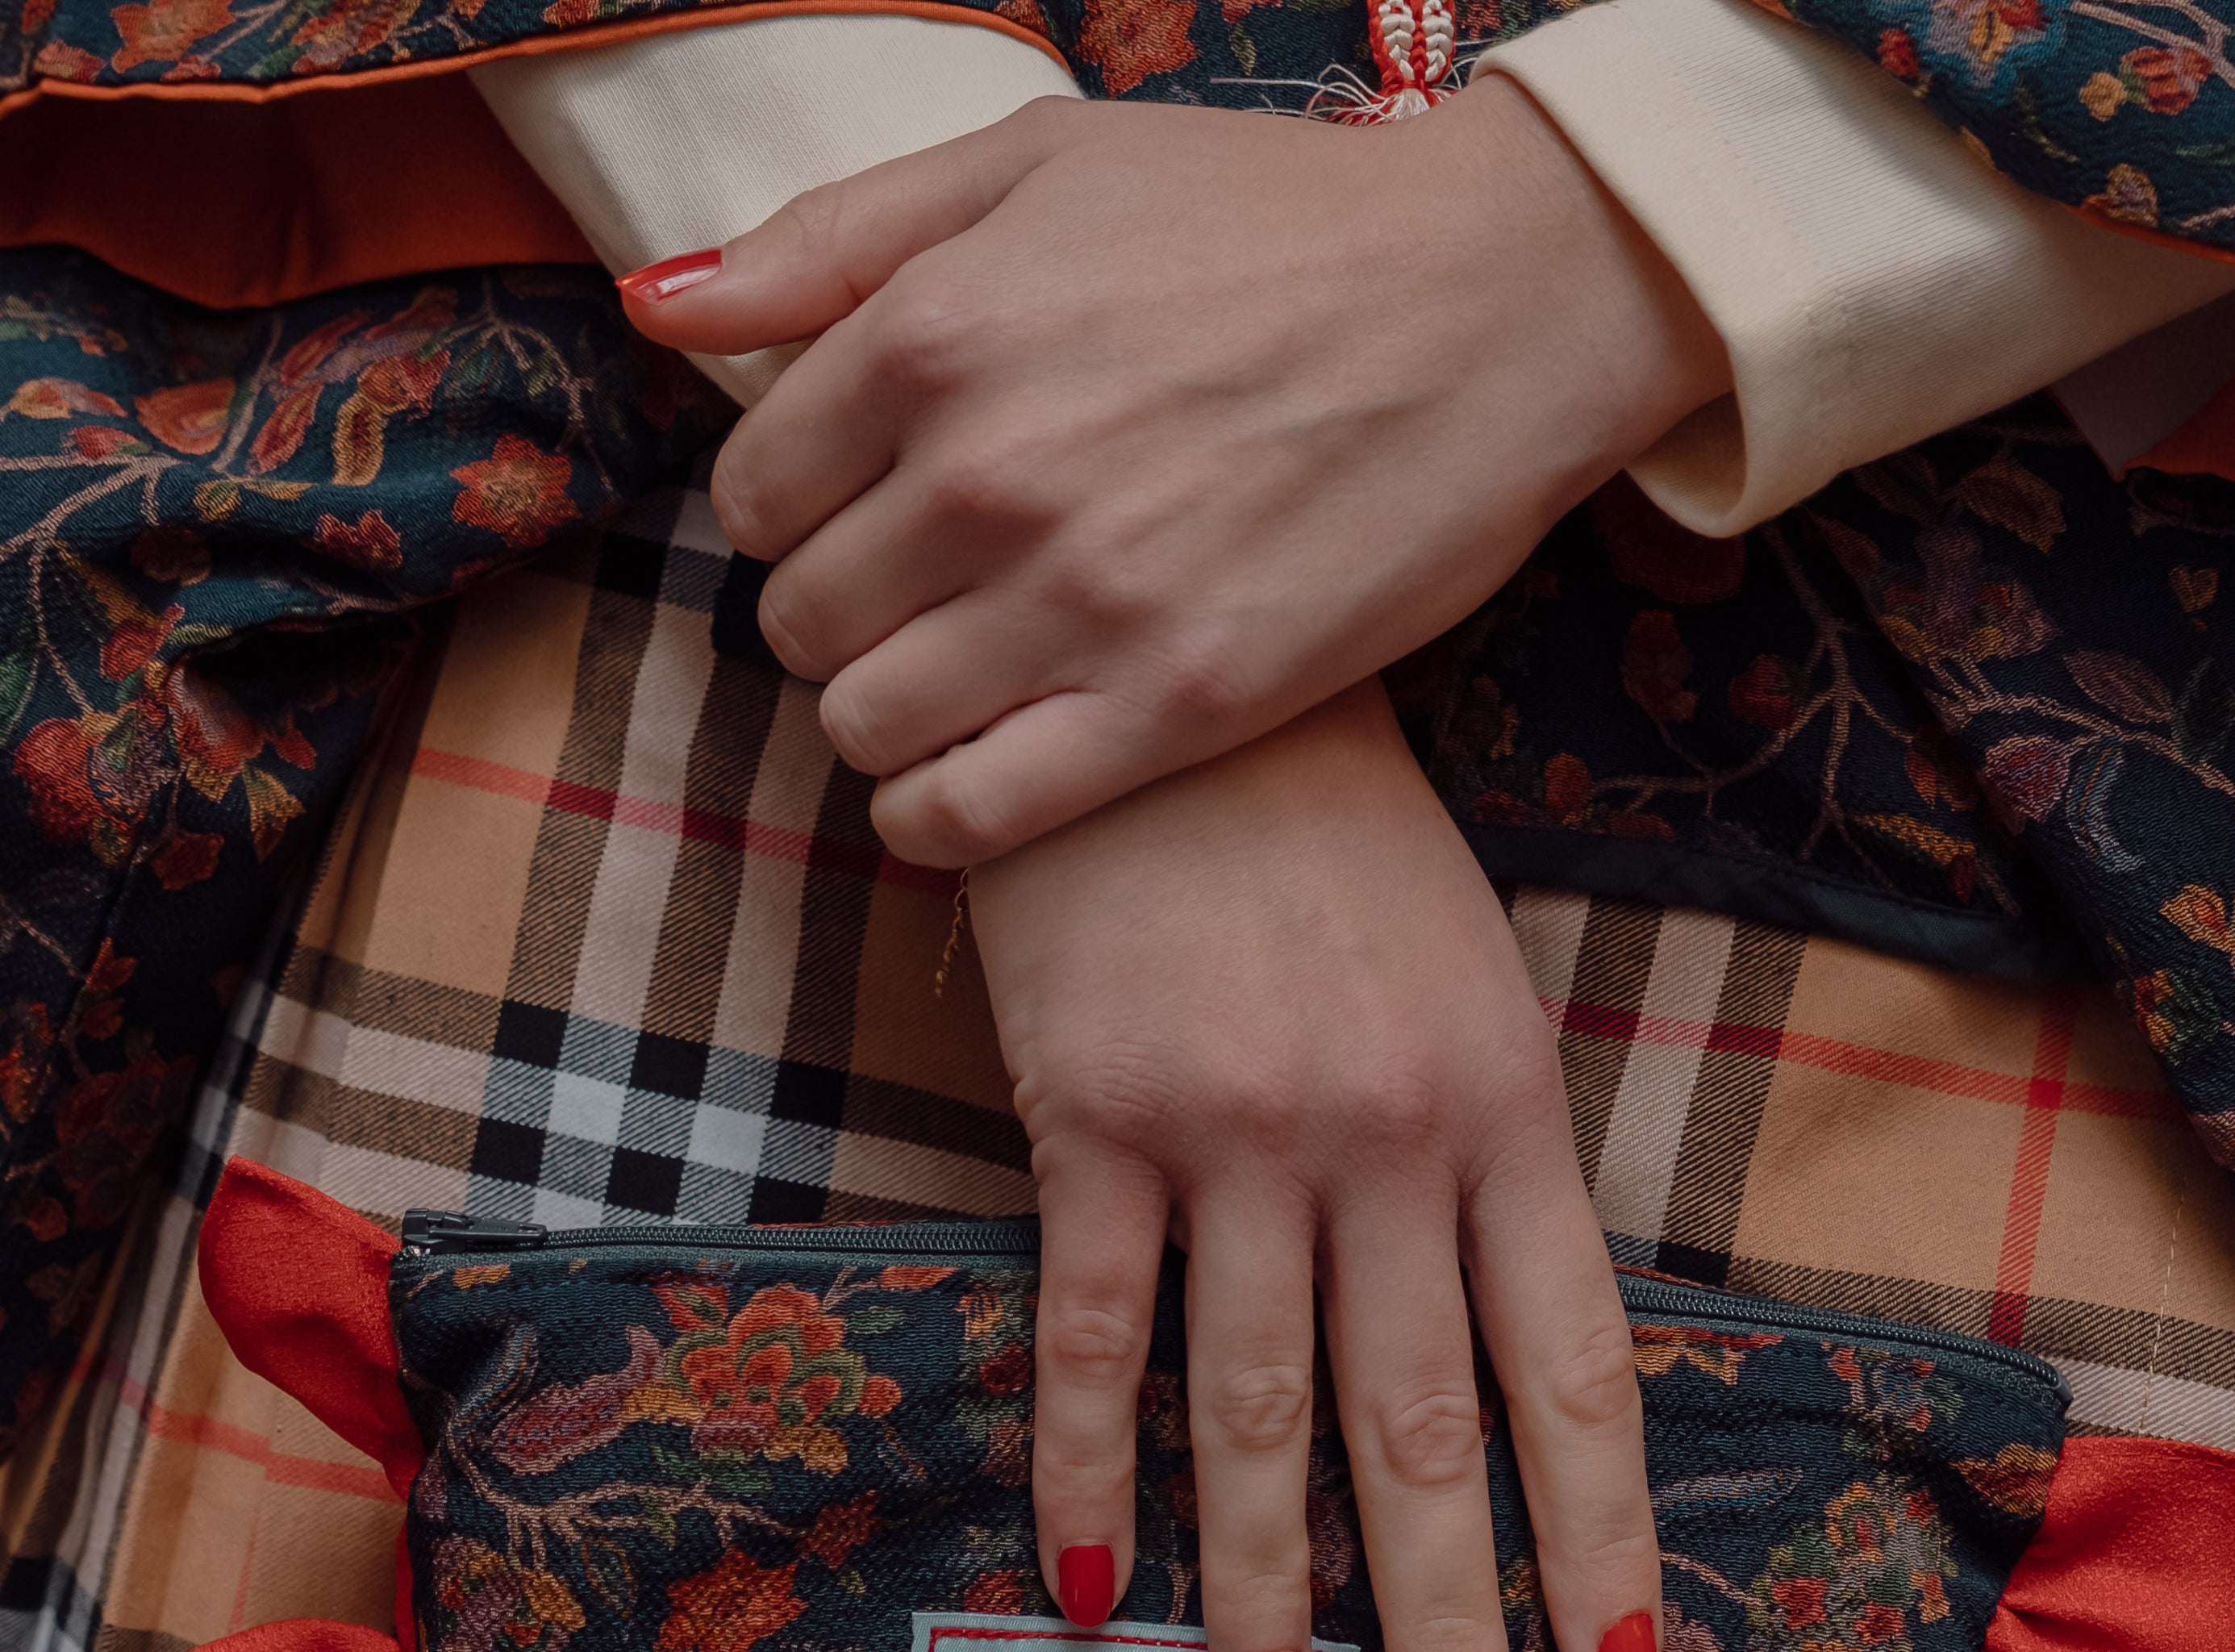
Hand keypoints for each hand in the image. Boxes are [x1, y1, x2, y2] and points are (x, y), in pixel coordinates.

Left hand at [621, 87, 1724, 866]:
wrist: (1491, 301)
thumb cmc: (1265, 219)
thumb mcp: (1035, 164)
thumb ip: (835, 238)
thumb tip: (657, 307)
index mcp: (935, 332)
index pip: (753, 493)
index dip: (794, 517)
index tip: (858, 518)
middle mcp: (987, 472)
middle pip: (802, 621)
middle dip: (837, 621)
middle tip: (916, 607)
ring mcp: (1080, 600)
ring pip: (869, 727)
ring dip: (884, 725)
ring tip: (951, 687)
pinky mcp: (1173, 705)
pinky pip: (971, 814)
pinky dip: (936, 818)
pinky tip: (966, 786)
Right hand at [963, 680, 1662, 1651]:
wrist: (1163, 657)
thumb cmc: (1329, 835)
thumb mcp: (1466, 983)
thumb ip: (1484, 1168)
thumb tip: (1495, 1370)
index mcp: (1512, 1111)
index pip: (1576, 1374)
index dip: (1601, 1542)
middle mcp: (1394, 1140)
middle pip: (1432, 1431)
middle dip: (1451, 1619)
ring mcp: (1242, 1134)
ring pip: (1267, 1411)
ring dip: (1272, 1589)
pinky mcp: (1096, 1117)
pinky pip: (1101, 1335)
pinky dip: (1095, 1474)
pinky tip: (1093, 1595)